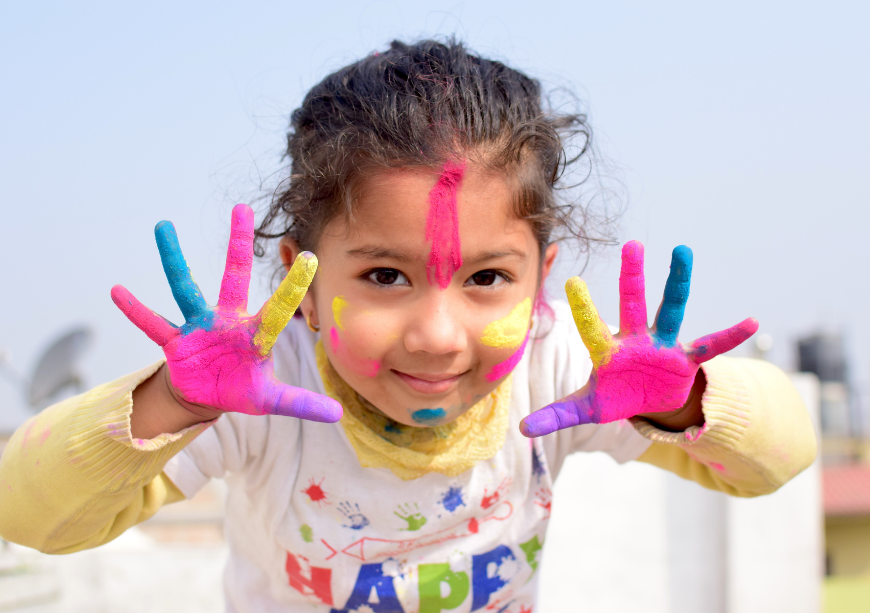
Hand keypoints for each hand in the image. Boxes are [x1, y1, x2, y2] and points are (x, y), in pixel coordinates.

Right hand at [112, 204, 341, 422]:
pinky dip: (135, 310)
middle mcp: (227, 320)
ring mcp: (199, 326)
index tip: (311, 258)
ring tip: (163, 226)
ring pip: (185, 288)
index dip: (293, 287)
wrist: (206, 394)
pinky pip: (152, 324)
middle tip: (242, 208)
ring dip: (173, 259)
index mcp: (255, 334)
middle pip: (234, 276)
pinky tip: (117, 290)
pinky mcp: (175, 341)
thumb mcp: (271, 400)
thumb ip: (301, 402)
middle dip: (239, 244)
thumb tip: (338, 414)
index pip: (279, 308)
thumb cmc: (241, 388)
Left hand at [520, 240, 756, 436]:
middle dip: (632, 277)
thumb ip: (556, 415)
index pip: (592, 327)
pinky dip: (729, 337)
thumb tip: (521, 430)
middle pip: (632, 304)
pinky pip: (710, 346)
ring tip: (683, 252)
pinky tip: (751, 323)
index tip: (572, 280)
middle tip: (631, 244)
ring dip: (678, 284)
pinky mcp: (686, 359)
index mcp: (608, 351)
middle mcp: (635, 340)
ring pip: (671, 310)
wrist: (649, 402)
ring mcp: (663, 345)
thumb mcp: (587, 408)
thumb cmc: (615, 396)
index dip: (584, 308)